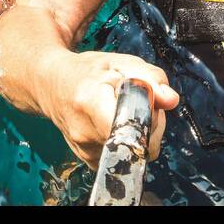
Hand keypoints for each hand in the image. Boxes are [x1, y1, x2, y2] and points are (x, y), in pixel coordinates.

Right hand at [43, 51, 178, 167]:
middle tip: (143, 103)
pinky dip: (128, 142)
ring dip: (140, 135)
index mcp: (90, 102)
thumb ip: (149, 77)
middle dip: (151, 126)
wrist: (52, 85)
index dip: (150, 119)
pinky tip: (118, 125)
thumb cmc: (88, 71)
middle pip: (139, 145)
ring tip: (126, 112)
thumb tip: (170, 99)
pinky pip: (124, 157)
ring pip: (134, 154)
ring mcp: (85, 151)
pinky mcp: (89, 160)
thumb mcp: (120, 62)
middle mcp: (84, 132)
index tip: (150, 103)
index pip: (132, 128)